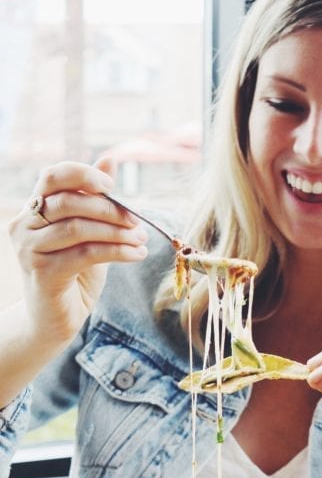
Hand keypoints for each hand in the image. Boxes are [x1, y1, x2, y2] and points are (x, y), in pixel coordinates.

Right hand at [8, 158, 147, 346]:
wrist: (57, 319)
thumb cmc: (74, 273)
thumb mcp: (88, 231)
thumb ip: (95, 198)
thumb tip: (110, 158)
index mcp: (34, 208)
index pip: (52, 175)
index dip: (83, 174)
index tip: (112, 186)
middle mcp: (24, 224)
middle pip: (69, 201)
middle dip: (110, 209)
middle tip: (137, 221)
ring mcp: (29, 248)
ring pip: (78, 228)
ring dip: (117, 232)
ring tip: (140, 239)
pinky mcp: (42, 272)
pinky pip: (85, 253)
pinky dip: (117, 251)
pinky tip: (136, 254)